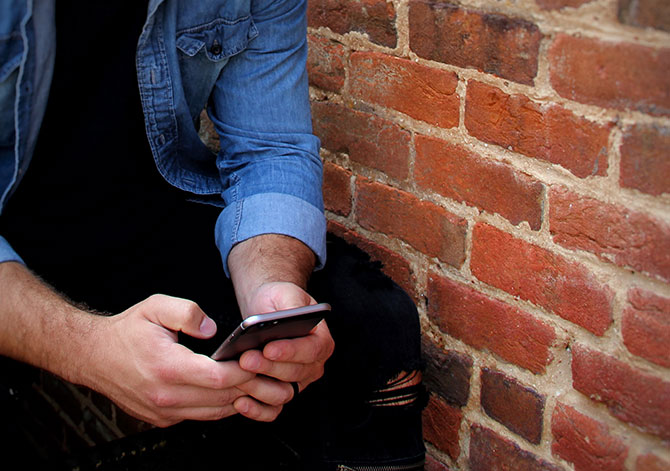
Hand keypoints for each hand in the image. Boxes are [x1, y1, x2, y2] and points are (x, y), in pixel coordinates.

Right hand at [86, 294, 258, 426]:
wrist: (94, 356)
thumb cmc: (126, 332)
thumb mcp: (155, 306)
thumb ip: (187, 312)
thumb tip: (212, 328)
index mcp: (167, 368)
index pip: (219, 378)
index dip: (245, 371)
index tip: (259, 360)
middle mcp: (166, 396)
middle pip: (222, 399)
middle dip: (250, 386)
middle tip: (269, 373)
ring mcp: (164, 412)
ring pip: (215, 413)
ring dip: (239, 400)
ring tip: (258, 383)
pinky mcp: (163, 419)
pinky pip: (201, 416)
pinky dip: (221, 406)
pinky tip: (233, 392)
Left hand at [234, 282, 334, 420]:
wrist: (267, 312)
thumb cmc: (278, 301)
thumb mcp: (286, 293)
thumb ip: (291, 303)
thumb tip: (288, 315)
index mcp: (321, 340)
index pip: (311, 350)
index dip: (290, 352)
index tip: (268, 348)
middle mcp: (313, 365)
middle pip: (294, 373)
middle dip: (268, 367)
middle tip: (245, 358)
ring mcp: (298, 382)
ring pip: (283, 393)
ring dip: (259, 388)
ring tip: (238, 376)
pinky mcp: (281, 394)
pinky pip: (272, 410)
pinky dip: (257, 410)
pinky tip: (240, 401)